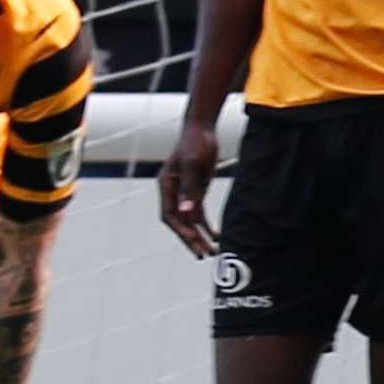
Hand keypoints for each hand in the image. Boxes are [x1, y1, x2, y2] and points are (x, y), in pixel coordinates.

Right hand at [158, 123, 218, 257]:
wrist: (202, 127)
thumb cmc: (195, 142)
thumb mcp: (193, 165)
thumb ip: (190, 190)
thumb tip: (186, 213)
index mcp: (166, 185)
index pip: (170, 215)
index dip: (181, 231)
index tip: (194, 243)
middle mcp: (172, 191)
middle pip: (178, 221)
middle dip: (190, 239)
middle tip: (202, 255)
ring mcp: (183, 191)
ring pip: (189, 219)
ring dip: (198, 235)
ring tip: (210, 252)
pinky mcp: (195, 189)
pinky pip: (198, 212)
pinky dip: (206, 225)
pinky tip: (217, 236)